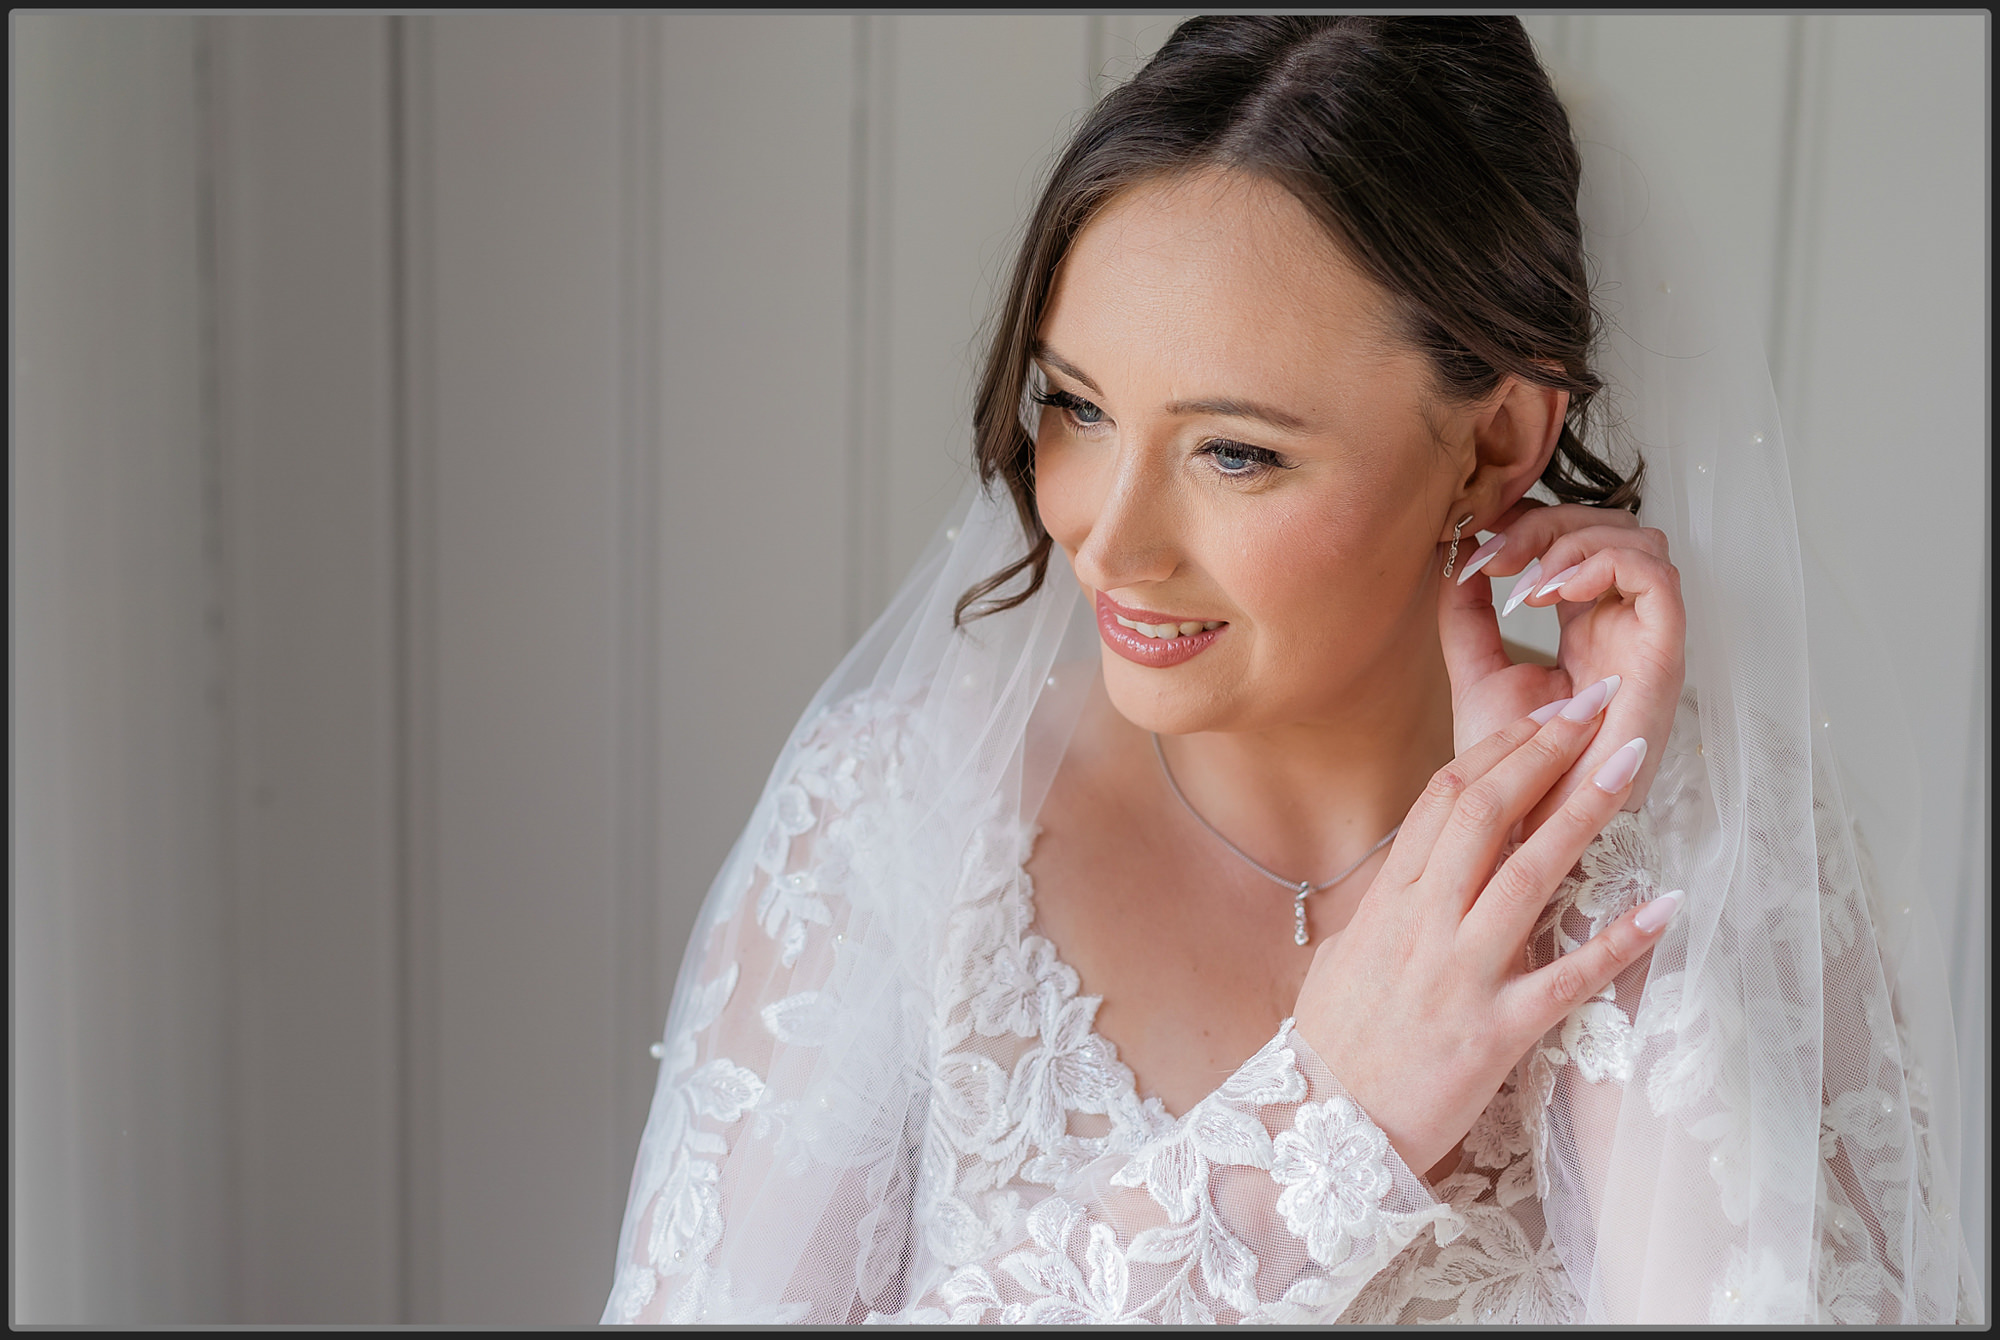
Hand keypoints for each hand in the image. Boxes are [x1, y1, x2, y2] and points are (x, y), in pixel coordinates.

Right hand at [1292, 701, 1681, 1179]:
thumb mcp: (1349, 951)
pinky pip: (1565, 980)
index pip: (1445, 796)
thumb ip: (1391, 902)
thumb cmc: (1334, 1042)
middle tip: (1595, 705)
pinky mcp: (1495, 1033)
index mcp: (1389, 899)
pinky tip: (1664, 907)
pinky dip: (1616, 942)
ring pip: (1526, 875)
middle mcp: (1424, 924)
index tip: (1547, 709)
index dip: (1502, 744)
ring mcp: (1460, 975)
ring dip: (1582, 812)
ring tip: (1630, 761)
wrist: (1321, 1130)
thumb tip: (1422, 860)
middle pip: (1485, 812)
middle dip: (1545, 750)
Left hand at [1440, 502, 1685, 822]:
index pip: (1574, 538)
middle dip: (1545, 523)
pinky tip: (1552, 592)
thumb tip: (1459, 558)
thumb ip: (1468, 617)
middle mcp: (1618, 624)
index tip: (1471, 549)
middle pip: (1608, 526)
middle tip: (1493, 557)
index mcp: (1582, 625)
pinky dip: (1604, 563)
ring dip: (1573, 541)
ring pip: (1638, 539)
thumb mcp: (1478, 675)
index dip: (1526, 525)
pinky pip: (1657, 578)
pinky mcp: (1662, 655)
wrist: (1529, 826)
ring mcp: (1643, 638)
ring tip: (1526, 586)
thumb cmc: (1511, 769)